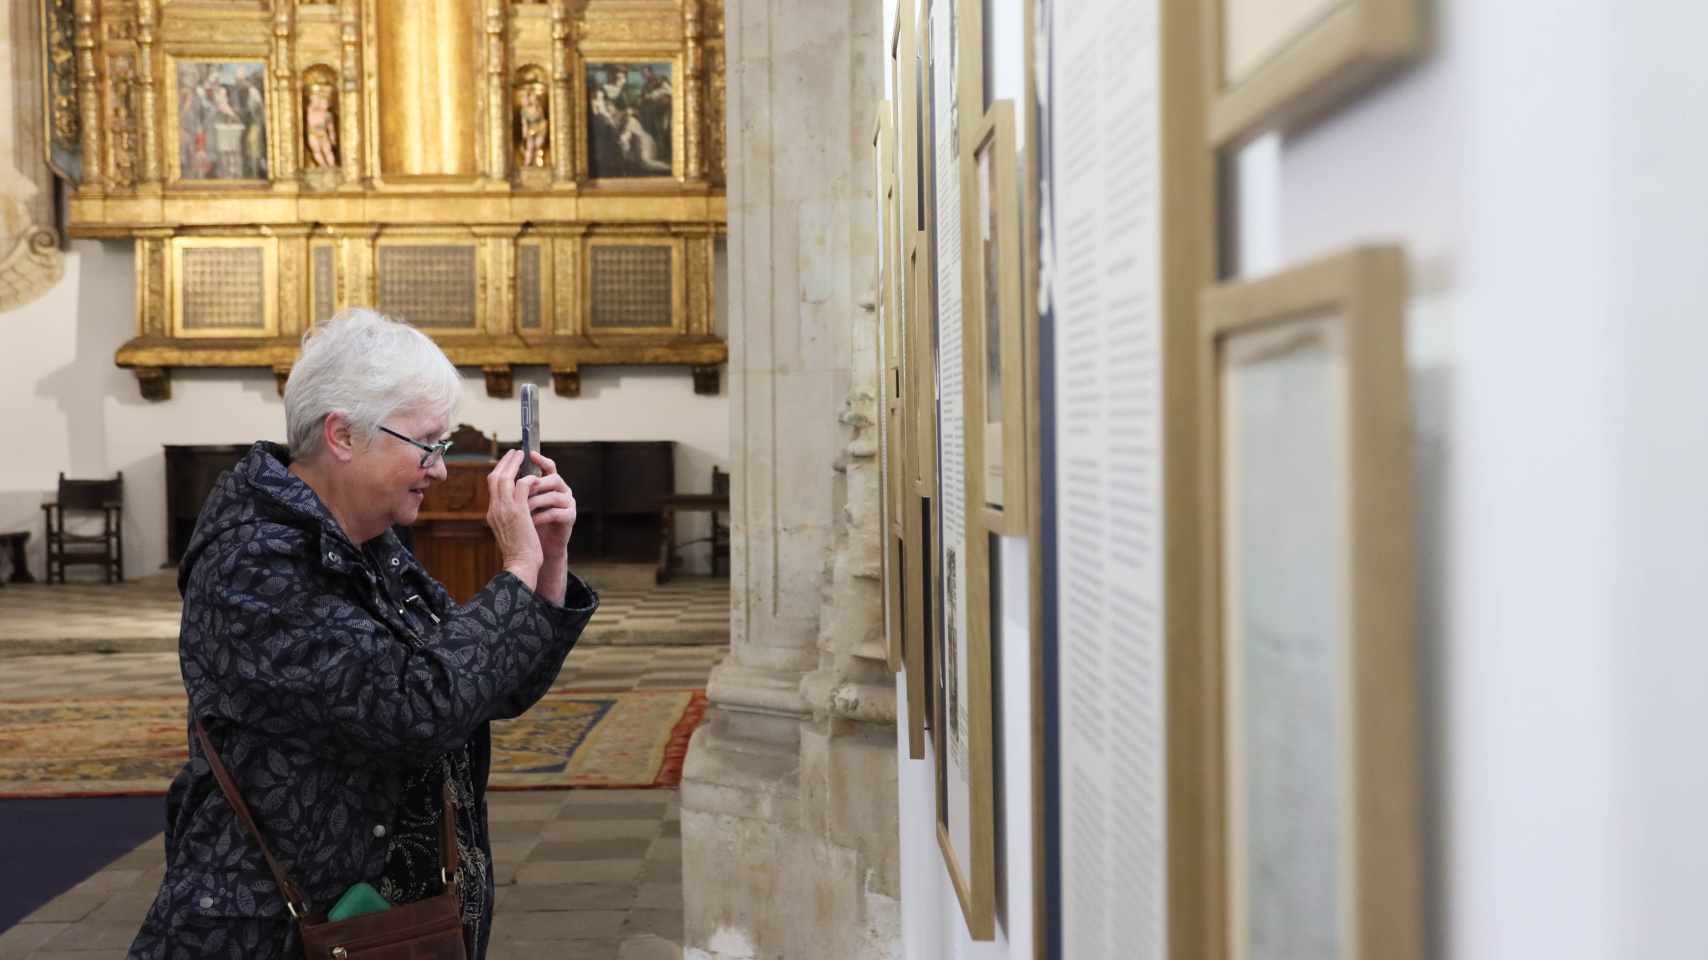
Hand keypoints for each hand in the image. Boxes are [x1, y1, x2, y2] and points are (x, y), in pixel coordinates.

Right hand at [486, 449, 542, 588]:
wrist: (520, 565)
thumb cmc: (520, 552)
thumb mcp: (510, 531)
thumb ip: (510, 517)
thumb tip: (518, 505)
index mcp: (492, 514)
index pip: (492, 486)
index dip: (500, 472)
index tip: (508, 463)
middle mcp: (495, 509)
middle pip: (494, 477)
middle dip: (505, 463)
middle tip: (515, 453)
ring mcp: (505, 510)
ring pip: (505, 478)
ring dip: (515, 464)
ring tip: (523, 456)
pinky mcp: (518, 511)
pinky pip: (522, 486)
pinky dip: (528, 478)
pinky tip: (535, 476)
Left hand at [525, 452, 576, 557]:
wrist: (535, 549)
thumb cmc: (527, 524)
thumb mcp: (520, 503)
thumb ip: (517, 488)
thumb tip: (501, 473)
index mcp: (550, 484)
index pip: (548, 467)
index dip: (541, 460)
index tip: (529, 454)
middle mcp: (562, 491)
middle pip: (554, 478)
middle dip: (537, 483)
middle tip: (524, 487)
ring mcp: (567, 504)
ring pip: (554, 496)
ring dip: (536, 501)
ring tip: (524, 508)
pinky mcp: (569, 517)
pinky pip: (555, 513)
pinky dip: (541, 517)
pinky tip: (531, 521)